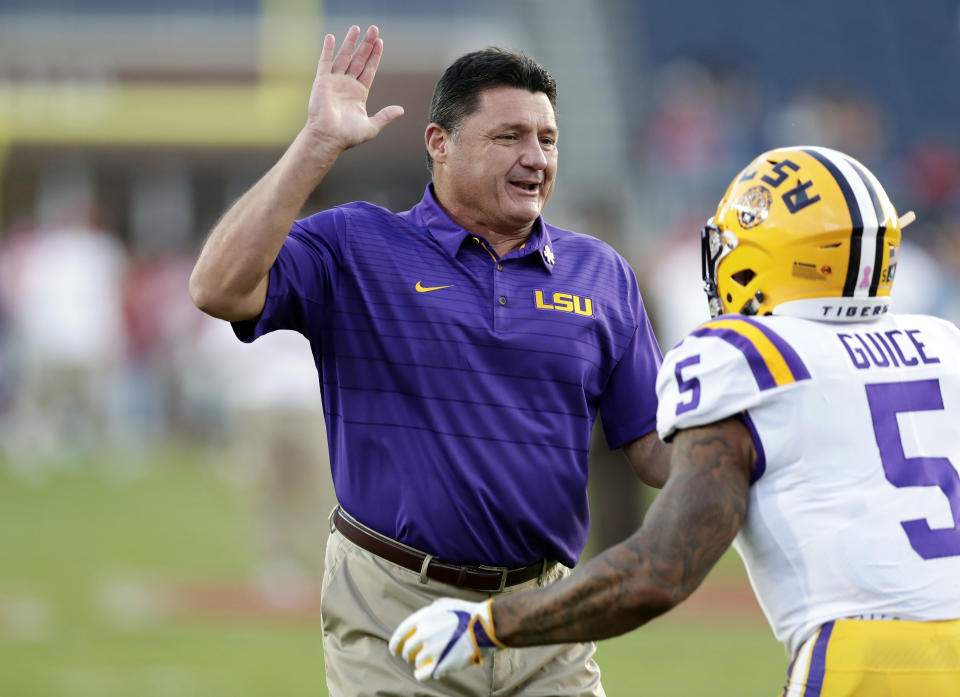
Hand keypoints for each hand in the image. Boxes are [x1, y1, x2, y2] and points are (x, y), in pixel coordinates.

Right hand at [305, 25, 404, 151]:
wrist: (329, 138)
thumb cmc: (348, 136)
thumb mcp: (372, 126)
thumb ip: (385, 116)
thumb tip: (401, 110)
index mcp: (359, 93)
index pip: (369, 70)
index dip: (374, 56)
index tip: (380, 42)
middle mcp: (347, 85)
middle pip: (359, 60)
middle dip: (366, 45)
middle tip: (373, 29)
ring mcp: (334, 82)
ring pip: (344, 57)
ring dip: (350, 42)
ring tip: (356, 28)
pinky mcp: (322, 82)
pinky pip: (324, 62)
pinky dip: (327, 50)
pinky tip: (331, 38)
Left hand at [389, 598, 504, 680]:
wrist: (484, 626)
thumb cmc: (468, 614)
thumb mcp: (446, 604)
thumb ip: (432, 609)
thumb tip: (427, 612)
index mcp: (423, 617)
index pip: (401, 633)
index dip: (395, 643)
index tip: (394, 649)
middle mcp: (424, 633)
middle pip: (407, 649)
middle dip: (407, 654)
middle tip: (412, 656)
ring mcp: (432, 649)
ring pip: (416, 661)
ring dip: (418, 663)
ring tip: (425, 662)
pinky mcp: (440, 663)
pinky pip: (422, 674)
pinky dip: (421, 674)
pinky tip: (423, 673)